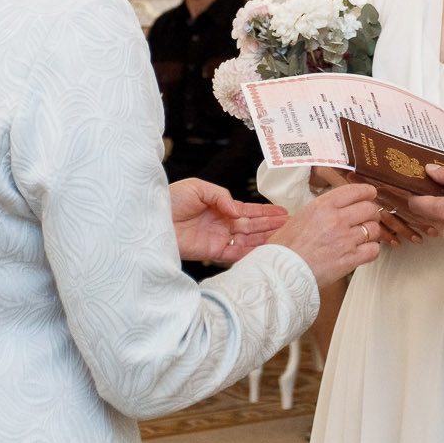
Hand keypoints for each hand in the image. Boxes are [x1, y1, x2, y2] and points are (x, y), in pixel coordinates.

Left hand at [169, 178, 289, 264]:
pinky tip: (265, 251)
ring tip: (284, 236)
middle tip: (291, 225)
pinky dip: (250, 253)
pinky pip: (235, 254)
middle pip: (252, 226)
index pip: (248, 211)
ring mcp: (218, 238)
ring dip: (266, 239)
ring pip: (248, 240)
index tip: (283, 212)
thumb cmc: (170, 200)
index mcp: (220, 207)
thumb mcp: (197, 188)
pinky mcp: (212, 252)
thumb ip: (221, 196)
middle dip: (271, 225)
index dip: (266, 212)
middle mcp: (222, 224)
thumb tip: (237, 210)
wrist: (152, 220)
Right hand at [267, 182, 383, 286]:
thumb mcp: (299, 217)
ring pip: (374, 229)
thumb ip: (320, 210)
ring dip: (372, 232)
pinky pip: (373, 250)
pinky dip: (371, 250)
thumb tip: (334, 208)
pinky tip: (363, 251)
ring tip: (364, 236)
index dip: (367, 191)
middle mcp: (336, 220)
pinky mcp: (350, 259)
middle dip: (372, 212)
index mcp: (322, 206)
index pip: (355, 191)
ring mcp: (345, 240)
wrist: (280, 272)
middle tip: (369, 217)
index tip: (370, 194)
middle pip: (369, 208)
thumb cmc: (284, 249)